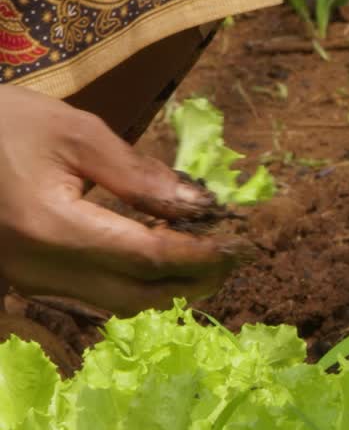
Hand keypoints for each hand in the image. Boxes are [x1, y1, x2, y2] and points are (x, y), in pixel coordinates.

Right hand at [0, 85, 248, 314]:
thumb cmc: (0, 123)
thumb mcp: (73, 132)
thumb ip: (139, 175)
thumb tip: (201, 207)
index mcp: (54, 228)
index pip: (150, 257)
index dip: (203, 254)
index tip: (243, 241)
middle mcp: (42, 269)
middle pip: (141, 296)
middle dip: (196, 281)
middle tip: (237, 256)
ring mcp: (31, 281)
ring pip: (120, 305)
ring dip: (172, 289)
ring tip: (210, 259)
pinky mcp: (29, 280)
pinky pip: (96, 296)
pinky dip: (139, 283)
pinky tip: (164, 258)